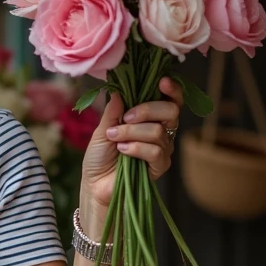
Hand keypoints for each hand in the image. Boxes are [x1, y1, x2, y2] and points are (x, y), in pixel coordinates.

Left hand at [81, 76, 184, 211]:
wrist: (94, 184)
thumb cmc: (99, 156)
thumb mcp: (102, 129)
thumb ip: (113, 111)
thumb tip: (120, 91)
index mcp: (149, 118)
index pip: (169, 100)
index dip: (171, 89)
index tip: (162, 81)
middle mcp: (160, 130)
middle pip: (171, 110)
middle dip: (146, 110)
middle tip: (125, 118)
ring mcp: (162, 148)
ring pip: (158, 131)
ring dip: (132, 132)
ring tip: (115, 139)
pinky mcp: (160, 166)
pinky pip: (156, 151)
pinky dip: (136, 148)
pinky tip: (123, 151)